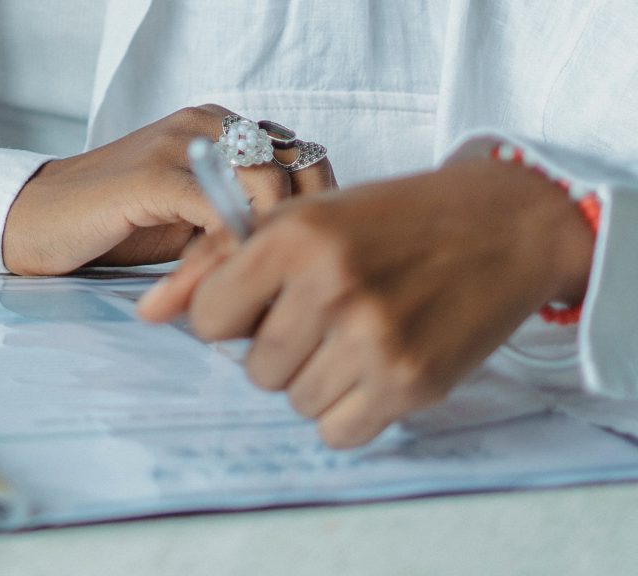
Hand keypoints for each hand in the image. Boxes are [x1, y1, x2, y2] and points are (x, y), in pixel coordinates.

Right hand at [3, 106, 336, 274]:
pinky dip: (230, 252)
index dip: (318, 213)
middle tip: (286, 278)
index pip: (307, 157)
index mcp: (220, 124)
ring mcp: (179, 143)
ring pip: (270, 186)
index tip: (303, 263)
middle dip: (304, 228)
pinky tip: (214, 282)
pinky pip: (223, 212)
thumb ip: (242, 212)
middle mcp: (207, 121)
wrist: (33, 223)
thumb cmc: (112, 227)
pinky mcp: (154, 175)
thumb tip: (306, 247)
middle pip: (303, 166)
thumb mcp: (193, 217)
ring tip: (250, 285)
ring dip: (269, 243)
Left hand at [136, 156, 595, 447]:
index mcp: (294, 239)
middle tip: (319, 316)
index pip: (207, 319)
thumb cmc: (391, 219)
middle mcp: (330, 288)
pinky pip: (339, 431)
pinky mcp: (411, 381)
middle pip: (252, 367)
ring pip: (293, 400)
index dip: (229, 315)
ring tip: (350, 336)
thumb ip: (215, 264)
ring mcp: (373, 339)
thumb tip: (144, 312)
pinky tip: (369, 369)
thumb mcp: (301, 219)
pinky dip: (347, 411)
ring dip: (313, 379)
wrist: (503, 224)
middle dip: (276, 347)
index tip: (262, 301)